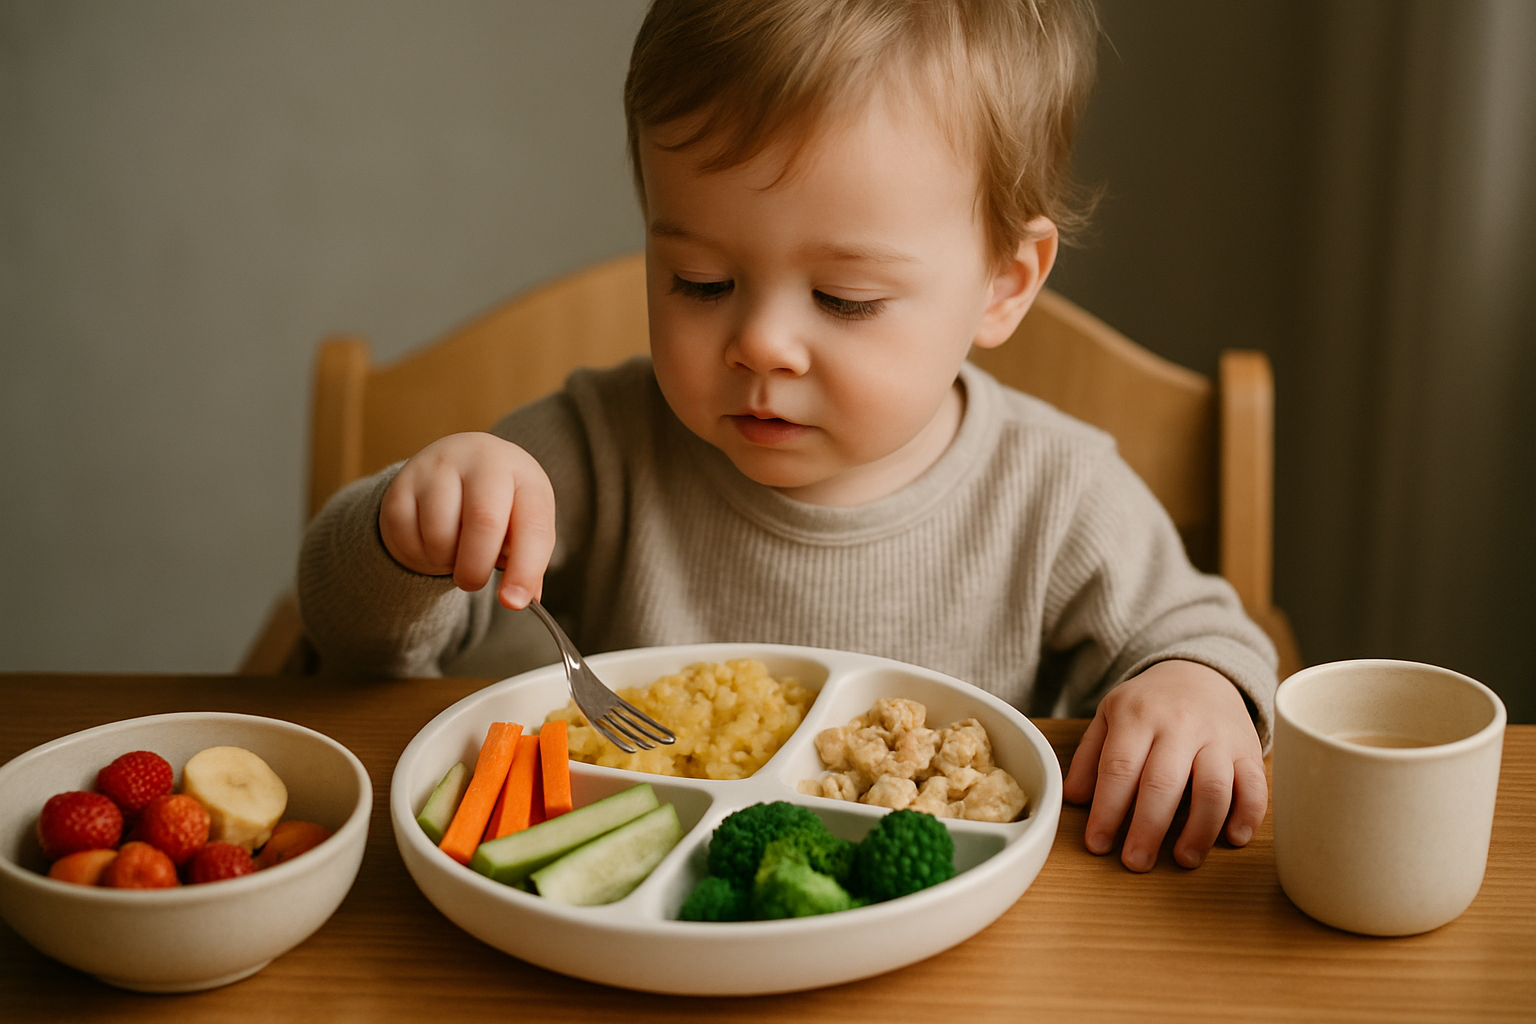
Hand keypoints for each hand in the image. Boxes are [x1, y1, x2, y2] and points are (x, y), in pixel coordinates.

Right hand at [378, 432, 555, 609]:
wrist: (457, 463)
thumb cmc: (499, 501)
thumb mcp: (522, 521)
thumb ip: (527, 561)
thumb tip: (521, 598)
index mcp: (523, 474)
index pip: (532, 525)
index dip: (525, 568)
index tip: (513, 602)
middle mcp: (483, 461)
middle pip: (484, 524)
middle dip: (477, 569)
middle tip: (472, 583)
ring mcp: (439, 468)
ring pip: (440, 535)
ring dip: (445, 561)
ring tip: (454, 550)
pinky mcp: (402, 484)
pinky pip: (407, 537)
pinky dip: (419, 555)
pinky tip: (430, 542)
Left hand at [1062, 660, 1265, 871]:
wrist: (1199, 674)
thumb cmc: (1148, 704)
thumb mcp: (1109, 716)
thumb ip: (1090, 756)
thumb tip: (1073, 799)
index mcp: (1137, 716)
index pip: (1119, 768)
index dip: (1107, 811)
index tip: (1098, 845)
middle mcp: (1179, 725)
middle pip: (1163, 783)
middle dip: (1148, 829)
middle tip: (1136, 862)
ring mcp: (1218, 737)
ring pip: (1213, 788)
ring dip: (1200, 830)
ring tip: (1183, 859)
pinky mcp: (1249, 749)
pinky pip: (1255, 786)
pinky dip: (1248, 816)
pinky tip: (1233, 839)